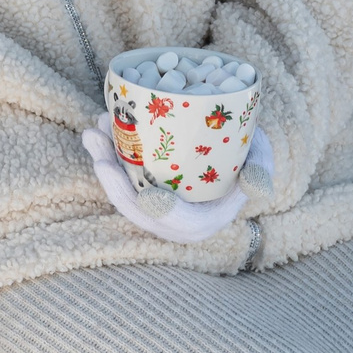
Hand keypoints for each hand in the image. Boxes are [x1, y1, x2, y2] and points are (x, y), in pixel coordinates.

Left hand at [80, 115, 265, 244]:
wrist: (228, 164)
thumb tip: (255, 184)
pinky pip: (118, 179)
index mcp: (200, 223)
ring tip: (94, 131)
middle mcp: (170, 223)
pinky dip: (107, 156)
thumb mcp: (257, 166)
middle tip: (98, 140)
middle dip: (113, 178)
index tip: (147, 196)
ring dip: (103, 161)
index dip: (161, 212)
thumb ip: (258, 172)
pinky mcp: (139, 194)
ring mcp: (151, 211)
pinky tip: (101, 129)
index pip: (177, 222)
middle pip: (135, 206)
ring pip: (120, 192)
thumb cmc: (243, 164)